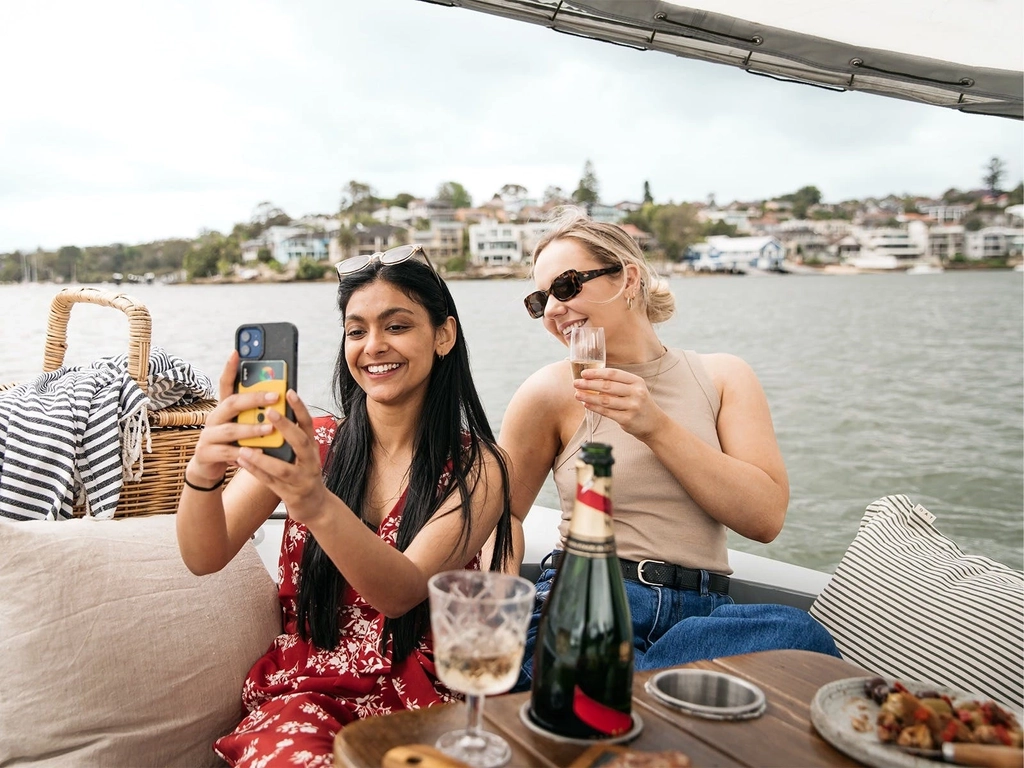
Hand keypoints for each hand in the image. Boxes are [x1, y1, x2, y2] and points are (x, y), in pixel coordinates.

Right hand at [187, 352, 278, 484]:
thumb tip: (281, 396)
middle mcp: (214, 418)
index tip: (236, 352)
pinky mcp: (206, 453)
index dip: (230, 368)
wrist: (210, 468)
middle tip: (275, 397)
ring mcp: (207, 435)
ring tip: (269, 429)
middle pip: (232, 403)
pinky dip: (243, 453)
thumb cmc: (233, 443)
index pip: (225, 384)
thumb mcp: (243, 426)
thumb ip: (255, 414)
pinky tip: (258, 453)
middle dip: (255, 399)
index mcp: (224, 408)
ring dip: (252, 428)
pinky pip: (227, 452)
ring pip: (230, 429)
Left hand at [234, 389, 330, 526]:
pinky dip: (256, 472)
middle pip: (301, 443)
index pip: (308, 425)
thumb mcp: (303, 455)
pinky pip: (271, 483)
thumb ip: (291, 438)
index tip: (289, 392)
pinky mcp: (291, 495)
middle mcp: (311, 463)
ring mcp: (302, 480)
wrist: (315, 506)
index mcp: (312, 449)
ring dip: (264, 458)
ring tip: (244, 448)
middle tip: (270, 413)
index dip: (300, 408)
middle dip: (286, 427)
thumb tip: (271, 413)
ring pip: (283, 468)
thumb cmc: (304, 474)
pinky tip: (242, 463)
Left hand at [573, 367, 665, 440]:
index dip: (597, 373)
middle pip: (607, 386)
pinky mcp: (627, 419)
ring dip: (588, 397)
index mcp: (637, 381)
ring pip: (605, 400)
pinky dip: (594, 408)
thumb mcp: (634, 389)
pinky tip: (586, 404)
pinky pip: (606, 412)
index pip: (613, 374)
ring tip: (577, 394)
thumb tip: (592, 379)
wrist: (654, 424)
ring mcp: (632, 407)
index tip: (584, 373)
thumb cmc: (639, 404)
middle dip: (589, 384)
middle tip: (576, 383)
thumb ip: (618, 384)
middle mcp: (636, 393)